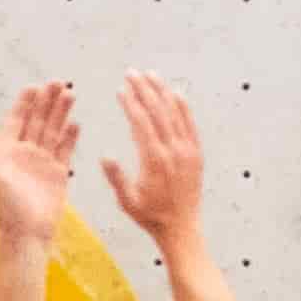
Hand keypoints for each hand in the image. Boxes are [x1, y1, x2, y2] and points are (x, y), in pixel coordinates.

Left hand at [0, 81, 76, 249]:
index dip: (25, 103)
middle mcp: (25, 153)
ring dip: (60, 113)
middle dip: (47, 101)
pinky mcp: (58, 173)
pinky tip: (76, 123)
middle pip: (37, 120)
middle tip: (58, 82)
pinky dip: (70, 136)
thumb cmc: (7, 208)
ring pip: (52, 131)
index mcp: (7, 151)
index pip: (17, 120)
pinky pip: (65, 150)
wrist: (27, 233)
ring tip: (71, 94)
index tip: (34, 86)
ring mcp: (42, 162)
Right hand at [101, 73, 206, 243]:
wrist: (182, 228)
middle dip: (144, 89)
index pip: (141, 122)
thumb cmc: (150, 216)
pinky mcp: (196, 154)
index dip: (130, 103)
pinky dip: (183, 107)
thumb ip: (116, 178)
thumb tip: (104, 156)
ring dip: (162, 91)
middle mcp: (173, 151)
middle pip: (158, 111)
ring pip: (175, 113)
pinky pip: (190, 124)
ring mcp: (188, 150)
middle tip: (132, 72)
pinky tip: (175, 93)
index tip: (121, 88)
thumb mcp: (127, 201)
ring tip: (150, 75)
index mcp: (154, 160)